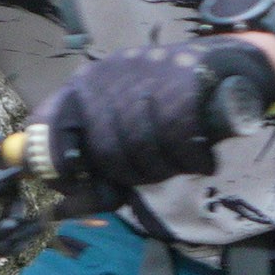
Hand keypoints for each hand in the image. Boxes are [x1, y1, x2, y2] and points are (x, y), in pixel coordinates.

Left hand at [42, 24, 274, 191]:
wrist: (227, 65)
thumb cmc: (169, 103)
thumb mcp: (126, 123)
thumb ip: (97, 160)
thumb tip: (64, 210)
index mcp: (85, 85)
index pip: (46, 125)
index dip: (55, 166)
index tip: (72, 187)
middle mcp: (107, 76)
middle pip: (105, 149)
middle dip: (132, 174)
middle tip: (154, 174)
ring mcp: (144, 75)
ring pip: (141, 147)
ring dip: (164, 168)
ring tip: (180, 163)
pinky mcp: (181, 82)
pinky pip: (176, 140)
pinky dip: (191, 160)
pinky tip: (201, 160)